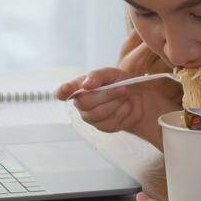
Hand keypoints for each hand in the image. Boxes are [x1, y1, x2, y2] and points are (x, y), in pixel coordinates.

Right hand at [56, 66, 179, 147]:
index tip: (64, 90)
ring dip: (118, 102)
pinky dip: (125, 111)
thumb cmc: (119, 81)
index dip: (63, 91)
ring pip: (101, 113)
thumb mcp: (110, 73)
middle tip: (123, 88)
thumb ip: (97, 75)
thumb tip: (86, 85)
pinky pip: (113, 121)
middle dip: (108, 94)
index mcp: (79, 88)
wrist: (138, 95)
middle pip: (86, 102)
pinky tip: (126, 105)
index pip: (63, 92)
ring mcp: (92, 118)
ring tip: (125, 95)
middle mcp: (81, 105)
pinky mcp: (105, 128)